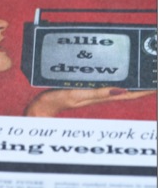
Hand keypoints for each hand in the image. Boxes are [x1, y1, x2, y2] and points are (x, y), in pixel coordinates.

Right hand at [24, 87, 155, 116]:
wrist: (40, 107)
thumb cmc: (55, 101)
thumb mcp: (76, 94)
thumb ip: (97, 92)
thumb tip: (121, 90)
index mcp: (99, 96)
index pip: (128, 94)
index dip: (143, 90)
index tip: (154, 84)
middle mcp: (98, 96)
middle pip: (126, 91)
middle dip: (141, 87)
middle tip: (152, 80)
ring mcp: (92, 94)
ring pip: (118, 89)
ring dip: (131, 85)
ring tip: (143, 80)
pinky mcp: (85, 92)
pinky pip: (107, 87)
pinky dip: (117, 84)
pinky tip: (119, 81)